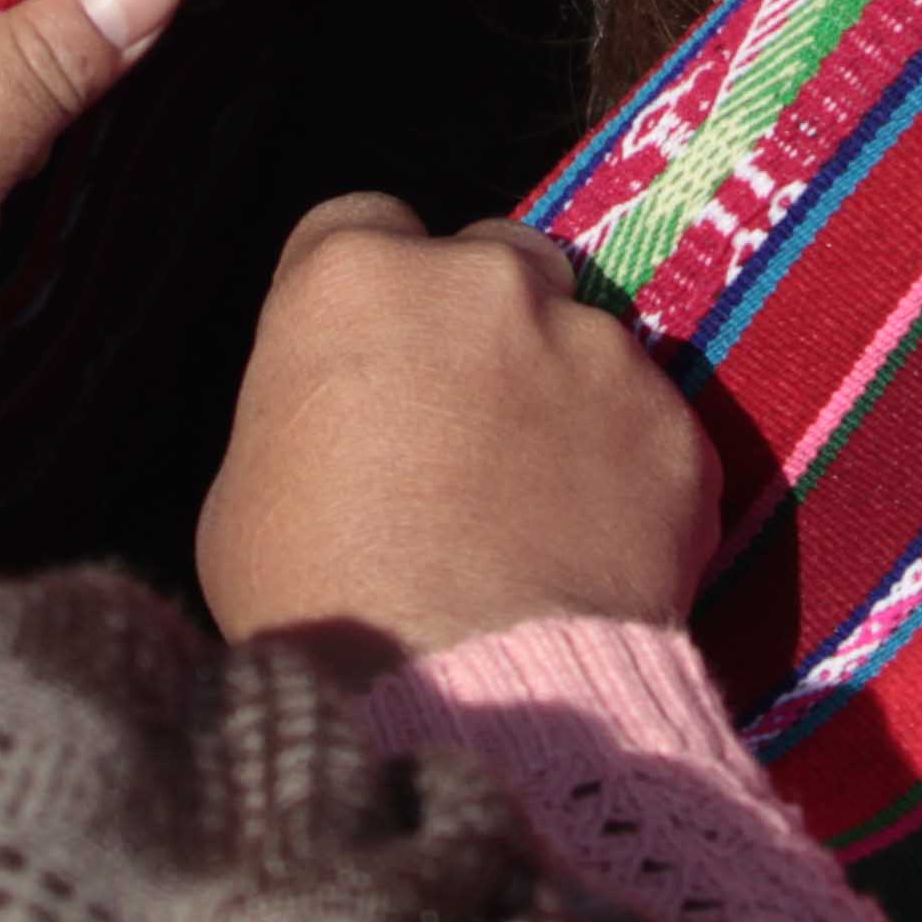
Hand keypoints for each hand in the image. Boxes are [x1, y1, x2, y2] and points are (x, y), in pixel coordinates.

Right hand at [196, 196, 716, 655]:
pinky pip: (645, 424)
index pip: (360, 225)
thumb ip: (309, 407)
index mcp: (357, 276)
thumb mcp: (246, 490)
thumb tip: (351, 413)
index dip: (365, 296)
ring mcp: (595, 342)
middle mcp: (486, 278)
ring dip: (557, 392)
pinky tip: (590, 545)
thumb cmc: (319, 602)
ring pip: (578, 336)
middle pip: (487, 260)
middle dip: (477, 324)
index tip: (370, 360)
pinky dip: (623, 466)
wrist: (469, 697)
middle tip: (462, 427)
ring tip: (534, 503)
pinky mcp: (675, 421)